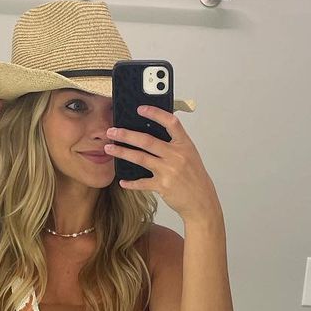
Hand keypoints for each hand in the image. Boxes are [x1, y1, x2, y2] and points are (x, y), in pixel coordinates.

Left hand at [104, 106, 219, 220]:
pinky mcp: (162, 186)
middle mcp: (176, 156)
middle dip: (126, 134)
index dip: (155, 113)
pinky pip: (142, 183)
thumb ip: (175, 144)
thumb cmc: (195, 178)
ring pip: (140, 158)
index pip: (170, 122)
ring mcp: (168, 171)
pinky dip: (131, 182)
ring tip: (109, 149)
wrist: (202, 201)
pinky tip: (122, 181)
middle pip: (147, 140)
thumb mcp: (190, 156)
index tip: (140, 109)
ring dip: (122, 152)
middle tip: (112, 131)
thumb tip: (154, 133)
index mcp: (184, 145)